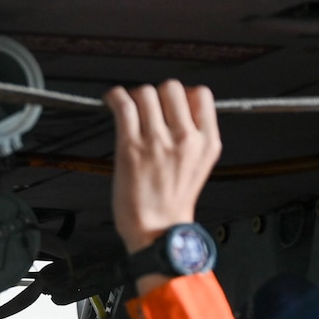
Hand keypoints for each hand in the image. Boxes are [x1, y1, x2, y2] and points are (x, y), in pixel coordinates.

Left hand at [105, 80, 220, 288]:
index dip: (182, 94)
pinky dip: (115, 96)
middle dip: (157, 93)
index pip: (201, 94)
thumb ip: (194, 136)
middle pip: (172, 88)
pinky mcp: (131, 147)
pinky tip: (112, 98)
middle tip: (146, 106)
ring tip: (127, 105)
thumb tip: (180, 109)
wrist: (157, 229)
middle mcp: (185, 137)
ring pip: (146, 93)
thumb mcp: (199, 164)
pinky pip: (124, 106)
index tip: (168, 102)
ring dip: (134, 96)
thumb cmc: (171, 202)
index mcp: (207, 141)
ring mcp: (157, 141)